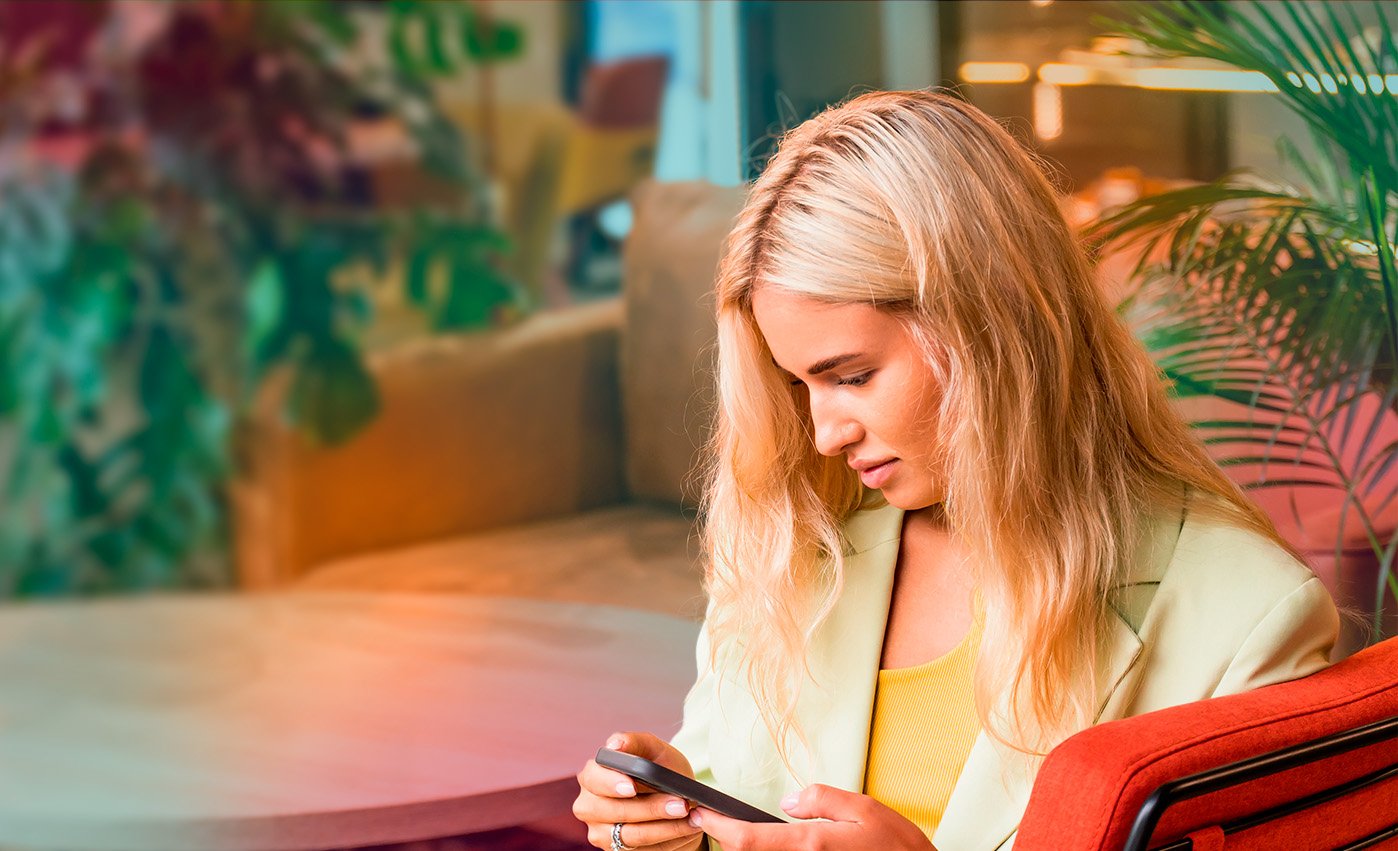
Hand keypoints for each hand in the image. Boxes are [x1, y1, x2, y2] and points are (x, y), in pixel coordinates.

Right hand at [573, 731, 704, 849]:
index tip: (632, 786)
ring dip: (664, 827)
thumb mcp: (655, 751)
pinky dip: (668, 839)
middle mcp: (590, 806)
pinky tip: (687, 828)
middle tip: (680, 804)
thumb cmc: (660, 770)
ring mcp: (601, 832)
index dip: (610, 783)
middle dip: (650, 808)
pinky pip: (643, 850)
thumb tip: (615, 744)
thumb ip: (635, 742)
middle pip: (613, 811)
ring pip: (630, 835)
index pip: (593, 779)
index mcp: (593, 775)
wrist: (676, 799)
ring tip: (689, 816)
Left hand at [689, 784, 935, 850]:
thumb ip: (823, 799)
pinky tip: (765, 845)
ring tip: (733, 831)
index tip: (699, 814)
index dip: (718, 827)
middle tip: (708, 819)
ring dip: (746, 849)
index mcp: (812, 844)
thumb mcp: (864, 808)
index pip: (749, 839)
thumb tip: (789, 803)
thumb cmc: (897, 848)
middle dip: (726, 839)